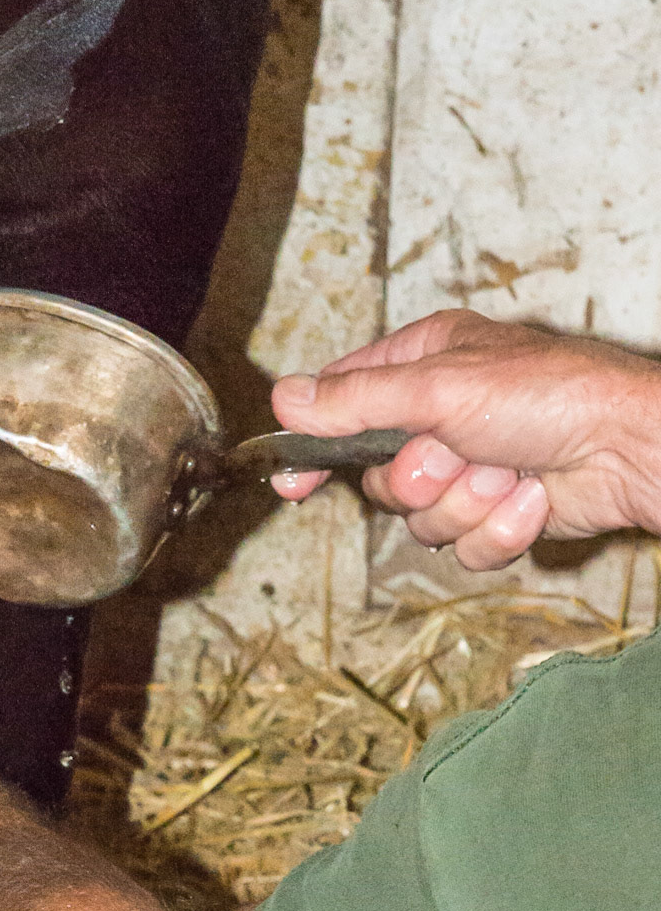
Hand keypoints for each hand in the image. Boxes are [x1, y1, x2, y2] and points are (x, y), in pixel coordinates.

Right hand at [269, 310, 660, 570]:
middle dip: (421, 478)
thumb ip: (355, 400)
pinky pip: (467, 546)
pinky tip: (532, 498)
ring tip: (507, 474)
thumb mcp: (438, 387)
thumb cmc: (549, 395)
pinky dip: (500, 529)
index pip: (344, 403)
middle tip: (454, 457)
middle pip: (383, 476)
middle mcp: (443, 415)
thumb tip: (284, 399)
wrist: (630, 450)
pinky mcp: (501, 513)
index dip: (316, 446)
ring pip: (423, 519)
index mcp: (424, 364)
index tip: (291, 480)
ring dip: (467, 504)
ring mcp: (472, 467)